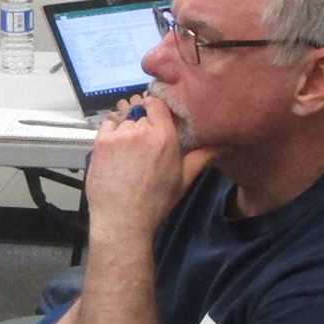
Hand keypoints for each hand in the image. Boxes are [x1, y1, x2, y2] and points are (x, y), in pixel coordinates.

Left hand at [85, 96, 190, 245]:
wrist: (122, 219)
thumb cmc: (154, 203)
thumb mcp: (184, 180)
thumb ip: (202, 157)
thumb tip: (222, 145)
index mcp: (165, 137)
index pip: (158, 104)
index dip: (156, 109)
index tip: (156, 118)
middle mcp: (142, 131)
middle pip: (141, 114)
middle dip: (143, 125)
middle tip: (143, 145)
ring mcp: (120, 135)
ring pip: (124, 120)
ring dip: (127, 130)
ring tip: (128, 153)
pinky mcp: (101, 141)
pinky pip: (108, 125)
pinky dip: (111, 133)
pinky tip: (116, 152)